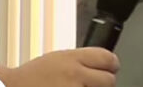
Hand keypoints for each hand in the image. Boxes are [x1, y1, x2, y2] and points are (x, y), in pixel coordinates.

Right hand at [1, 48, 119, 86]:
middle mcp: (74, 75)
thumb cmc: (30, 78)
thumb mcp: (57, 59)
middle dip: (104, 82)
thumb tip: (106, 64)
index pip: (108, 58)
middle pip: (109, 80)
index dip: (111, 64)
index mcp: (72, 59)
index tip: (111, 68)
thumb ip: (81, 61)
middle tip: (94, 84)